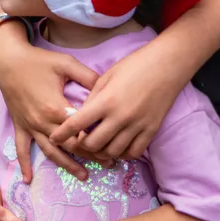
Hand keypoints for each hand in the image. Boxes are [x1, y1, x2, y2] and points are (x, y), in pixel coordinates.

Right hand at [0, 36, 98, 181]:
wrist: (8, 60)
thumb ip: (88, 76)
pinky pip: (21, 148)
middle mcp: (43, 122)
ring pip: (51, 152)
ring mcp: (30, 126)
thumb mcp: (66, 63)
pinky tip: (28, 180)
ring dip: (68, 165)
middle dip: (91, 156)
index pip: (81, 131)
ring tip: (84, 176)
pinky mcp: (20, 126)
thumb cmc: (38, 61)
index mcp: (56, 108)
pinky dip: (24, 164)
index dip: (97, 139)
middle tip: (109, 163)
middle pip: (71, 146)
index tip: (113, 145)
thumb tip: (106, 89)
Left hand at [48, 41, 185, 162]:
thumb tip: (81, 116)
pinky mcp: (151, 131)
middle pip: (93, 144)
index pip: (78, 123)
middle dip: (82, 145)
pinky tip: (116, 147)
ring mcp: (137, 126)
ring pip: (113, 152)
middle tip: (79, 140)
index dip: (62, 133)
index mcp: (106, 101)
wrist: (166, 66)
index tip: (53, 138)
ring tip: (96, 146)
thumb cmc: (133, 66)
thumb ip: (93, 98)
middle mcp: (120, 117)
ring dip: (101, 152)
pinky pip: (133, 153)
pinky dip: (121, 154)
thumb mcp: (106, 77)